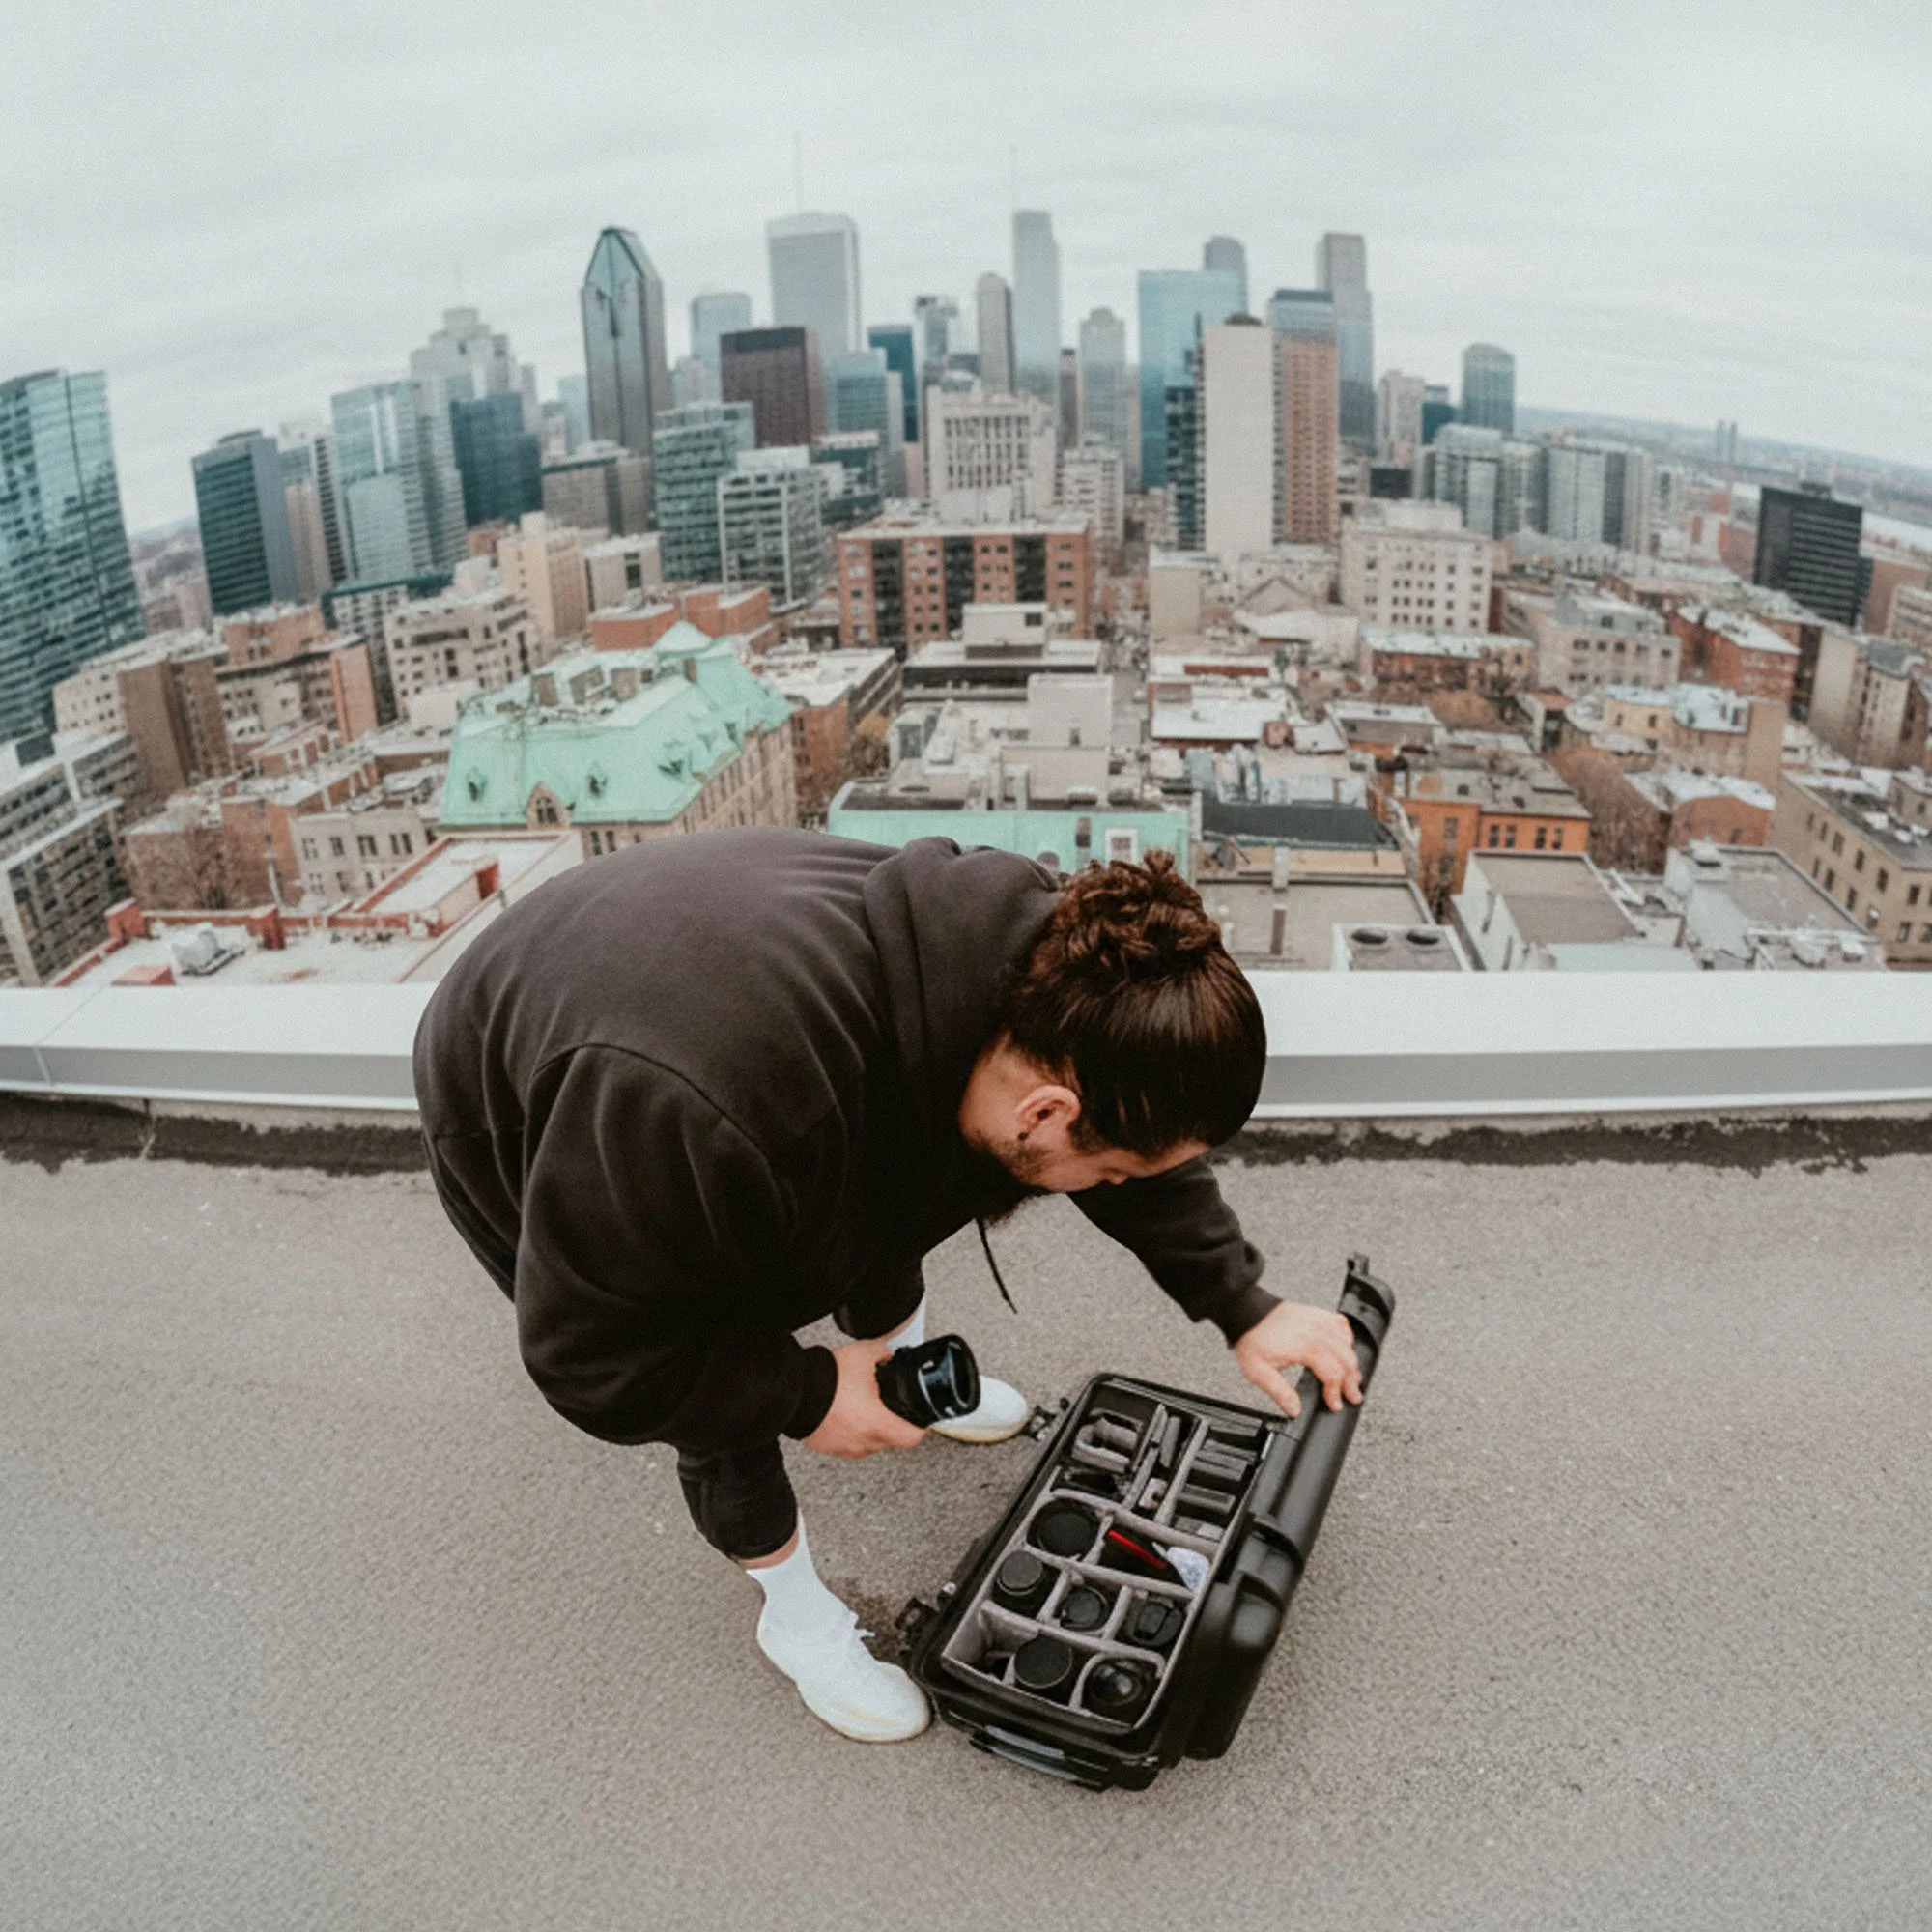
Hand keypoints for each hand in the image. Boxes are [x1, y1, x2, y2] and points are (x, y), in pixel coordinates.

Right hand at [801, 1338, 928, 1458]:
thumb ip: (883, 1354)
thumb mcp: (864, 1354)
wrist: (794, 1390)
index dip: (918, 1427)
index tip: (916, 1419)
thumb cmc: (827, 1379)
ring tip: (859, 1407)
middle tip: (884, 1407)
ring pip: (867, 1443)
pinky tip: (842, 1413)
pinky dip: (847, 1431)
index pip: (912, 1437)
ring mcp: (844, 1447)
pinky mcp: (826, 1447)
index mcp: (877, 1423)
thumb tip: (887, 1355)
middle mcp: (862, 1441)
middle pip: (889, 1440)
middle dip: (890, 1423)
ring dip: (868, 1428)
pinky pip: (845, 1443)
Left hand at [1233, 1301, 1362, 1419]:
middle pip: (1346, 1361)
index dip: (1336, 1393)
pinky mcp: (1317, 1314)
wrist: (1247, 1311)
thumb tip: (1295, 1411)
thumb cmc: (1253, 1337)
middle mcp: (1318, 1332)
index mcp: (1306, 1347)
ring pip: (1348, 1344)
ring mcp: (1320, 1321)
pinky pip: (1342, 1326)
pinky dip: (1347, 1340)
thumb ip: (1280, 1393)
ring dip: (1351, 1363)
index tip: (1335, 1404)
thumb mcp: (1260, 1372)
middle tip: (1352, 1396)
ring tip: (1350, 1378)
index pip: (1333, 1375)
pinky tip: (1344, 1349)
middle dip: (1351, 1382)